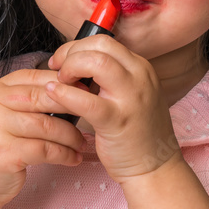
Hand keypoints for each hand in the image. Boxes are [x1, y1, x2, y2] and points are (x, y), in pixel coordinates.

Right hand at [0, 67, 92, 208]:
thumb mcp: (6, 116)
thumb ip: (29, 101)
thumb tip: (71, 88)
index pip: (34, 77)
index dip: (63, 82)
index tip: (85, 90)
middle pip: (41, 97)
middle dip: (71, 105)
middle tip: (92, 113)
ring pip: (46, 125)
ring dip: (71, 135)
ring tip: (82, 142)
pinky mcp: (3, 154)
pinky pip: (44, 150)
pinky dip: (64, 154)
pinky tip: (74, 158)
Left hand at [45, 35, 181, 183]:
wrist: (155, 167)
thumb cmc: (137, 132)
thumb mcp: (132, 94)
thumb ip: (111, 76)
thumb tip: (76, 61)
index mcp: (141, 68)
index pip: (105, 41)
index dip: (78, 46)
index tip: (63, 59)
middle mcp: (140, 77)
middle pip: (99, 45)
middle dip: (71, 53)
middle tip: (57, 68)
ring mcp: (131, 98)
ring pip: (96, 63)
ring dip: (69, 67)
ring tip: (58, 82)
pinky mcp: (117, 121)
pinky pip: (86, 100)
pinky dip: (64, 93)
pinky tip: (53, 94)